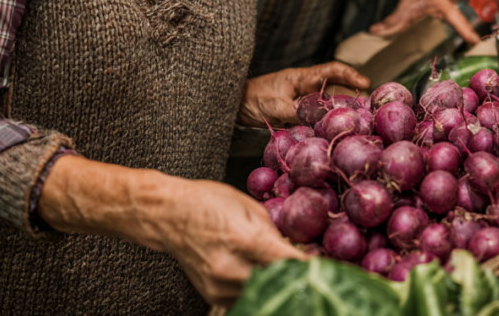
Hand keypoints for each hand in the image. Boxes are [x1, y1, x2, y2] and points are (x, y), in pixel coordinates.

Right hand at [158, 177, 304, 306]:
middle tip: (310, 271)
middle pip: (277, 282)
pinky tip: (261, 274)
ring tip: (287, 271)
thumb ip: (274, 230)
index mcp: (245, 239)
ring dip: (277, 283)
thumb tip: (296, 249)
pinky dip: (257, 287)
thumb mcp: (248, 206)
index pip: (288, 261)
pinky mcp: (213, 296)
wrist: (170, 215)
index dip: (311, 266)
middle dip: (296, 276)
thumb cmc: (209, 201)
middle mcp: (231, 268)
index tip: (328, 268)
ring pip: (261, 293)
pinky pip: (245, 297)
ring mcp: (219, 286)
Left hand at [237, 62, 370, 128]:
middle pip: (334, 87)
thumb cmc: (253, 99)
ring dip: (340, 109)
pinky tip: (332, 129)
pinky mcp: (296, 111)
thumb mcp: (277, 106)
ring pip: (326, 103)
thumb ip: (298, 113)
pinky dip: (325, 120)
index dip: (349, 74)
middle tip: (367, 106)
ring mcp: (301, 99)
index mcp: (302, 77)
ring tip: (356, 119)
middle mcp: (305, 86)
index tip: (365, 83)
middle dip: (351, 95)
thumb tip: (319, 121)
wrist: (235, 106)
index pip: (331, 70)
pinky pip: (316, 115)